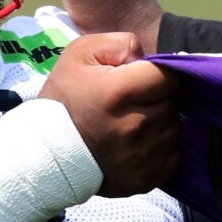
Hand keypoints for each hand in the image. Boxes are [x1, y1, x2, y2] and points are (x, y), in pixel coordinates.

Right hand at [42, 33, 180, 196]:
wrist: (46, 154)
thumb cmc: (63, 100)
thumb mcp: (79, 55)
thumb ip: (119, 43)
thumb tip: (147, 56)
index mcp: (120, 92)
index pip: (171, 76)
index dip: (160, 73)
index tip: (146, 78)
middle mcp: (137, 125)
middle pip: (174, 102)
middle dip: (160, 97)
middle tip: (136, 101)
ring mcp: (145, 155)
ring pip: (175, 128)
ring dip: (162, 122)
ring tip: (136, 122)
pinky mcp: (149, 177)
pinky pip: (174, 155)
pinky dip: (162, 147)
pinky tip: (140, 143)